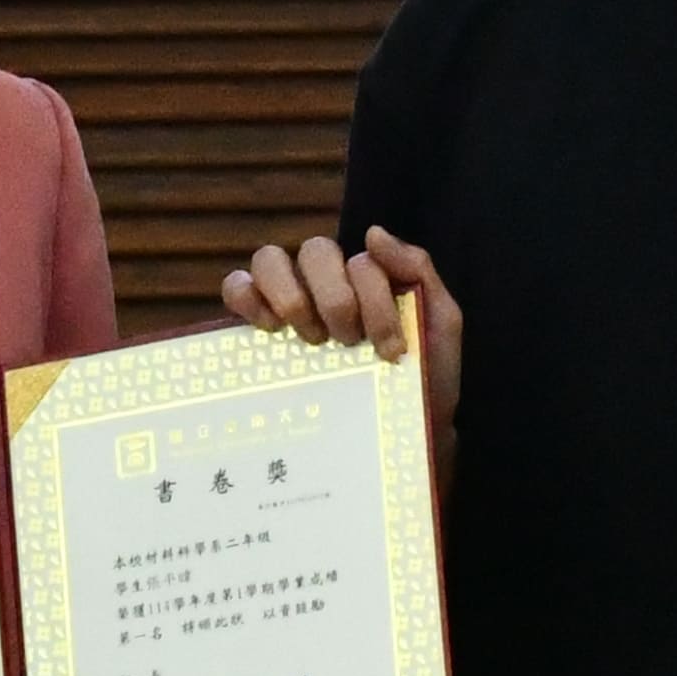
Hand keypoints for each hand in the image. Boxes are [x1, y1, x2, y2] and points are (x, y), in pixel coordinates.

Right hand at [223, 229, 462, 454]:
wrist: (401, 442)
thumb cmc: (421, 383)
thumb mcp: (440, 326)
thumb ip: (420, 271)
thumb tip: (372, 233)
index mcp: (368, 280)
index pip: (361, 261)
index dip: (376, 302)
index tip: (390, 350)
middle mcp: (325, 284)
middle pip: (316, 251)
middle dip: (336, 300)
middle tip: (347, 343)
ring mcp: (289, 304)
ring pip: (270, 260)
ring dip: (292, 296)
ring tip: (311, 340)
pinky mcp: (256, 329)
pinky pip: (236, 287)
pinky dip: (246, 295)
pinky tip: (271, 328)